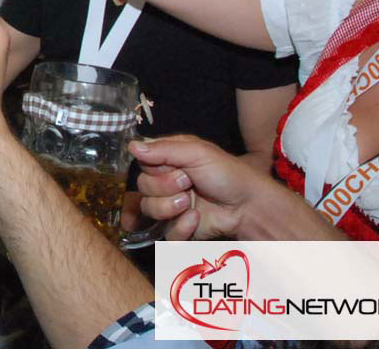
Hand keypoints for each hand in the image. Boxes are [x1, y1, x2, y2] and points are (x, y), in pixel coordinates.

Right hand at [130, 134, 254, 240]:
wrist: (248, 206)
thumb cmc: (226, 173)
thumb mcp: (197, 152)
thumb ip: (163, 149)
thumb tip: (130, 145)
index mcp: (167, 160)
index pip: (142, 163)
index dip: (154, 168)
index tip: (175, 168)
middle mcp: (165, 182)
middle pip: (142, 187)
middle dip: (164, 187)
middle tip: (188, 184)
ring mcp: (170, 206)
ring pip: (149, 209)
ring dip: (169, 207)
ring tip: (190, 203)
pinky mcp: (178, 228)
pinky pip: (165, 232)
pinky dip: (181, 226)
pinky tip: (196, 219)